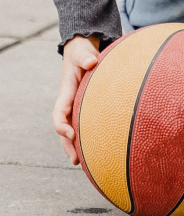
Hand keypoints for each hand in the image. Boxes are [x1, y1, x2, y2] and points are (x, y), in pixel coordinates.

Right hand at [52, 35, 99, 165]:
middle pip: (63, 127)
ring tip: (81, 163)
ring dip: (73, 145)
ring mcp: (75, 106)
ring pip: (71, 128)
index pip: (59, 112)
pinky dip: (84, 137)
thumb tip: (92, 62)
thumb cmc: (82, 52)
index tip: (71, 133)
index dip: (62, 125)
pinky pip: (81, 124)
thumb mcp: (82, 52)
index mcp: (66, 92)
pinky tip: (93, 149)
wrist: (82, 51)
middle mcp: (68, 102)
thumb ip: (85, 57)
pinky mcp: (84, 106)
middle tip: (75, 160)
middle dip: (67, 144)